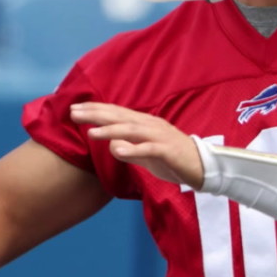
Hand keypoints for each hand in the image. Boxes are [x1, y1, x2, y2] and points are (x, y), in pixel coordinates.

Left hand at [70, 102, 204, 188]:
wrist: (203, 167)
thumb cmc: (173, 159)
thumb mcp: (146, 155)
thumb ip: (129, 149)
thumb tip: (112, 145)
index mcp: (145, 124)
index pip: (117, 113)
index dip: (96, 110)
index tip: (75, 109)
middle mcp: (151, 125)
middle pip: (120, 117)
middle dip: (96, 114)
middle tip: (74, 113)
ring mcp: (160, 137)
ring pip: (132, 130)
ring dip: (110, 130)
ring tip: (91, 132)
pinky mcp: (168, 151)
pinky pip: (148, 149)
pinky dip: (132, 149)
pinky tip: (117, 151)